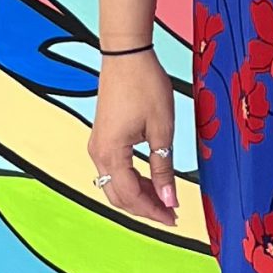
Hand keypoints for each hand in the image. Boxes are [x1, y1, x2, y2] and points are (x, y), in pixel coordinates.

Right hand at [87, 49, 180, 225]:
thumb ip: (163, 168)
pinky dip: (132, 180)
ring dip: (138, 195)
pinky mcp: (102, 137)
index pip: (130, 196)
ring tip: (165, 199)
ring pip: (115, 184)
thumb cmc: (145, 85)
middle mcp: (98, 153)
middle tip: (171, 213)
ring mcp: (97, 145)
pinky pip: (114, 170)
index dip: (153, 211)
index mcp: (111, 153)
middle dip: (144, 208)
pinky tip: (151, 180)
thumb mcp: (162, 129)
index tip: (174, 218)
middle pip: (118, 196)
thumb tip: (169, 200)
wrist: (126, 54)